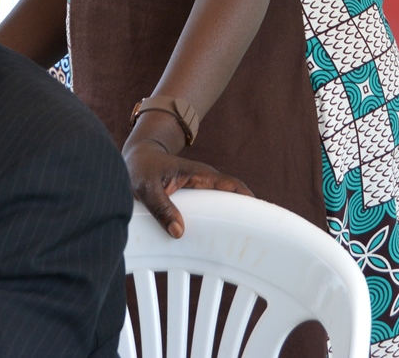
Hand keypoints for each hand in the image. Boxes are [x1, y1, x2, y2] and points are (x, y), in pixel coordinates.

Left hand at [123, 137, 251, 238]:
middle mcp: (204, 180)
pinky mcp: (194, 196)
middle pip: (232, 196)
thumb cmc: (141, 169)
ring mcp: (200, 188)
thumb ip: (161, 208)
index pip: (231, 185)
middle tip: (255, 237)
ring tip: (241, 242)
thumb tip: (179, 232)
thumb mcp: (146, 188)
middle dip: (245, 213)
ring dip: (232, 219)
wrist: (137, 157)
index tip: (261, 217)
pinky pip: (211, 207)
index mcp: (199, 174)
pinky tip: (219, 238)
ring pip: (223, 204)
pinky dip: (218, 220)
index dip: (247, 199)